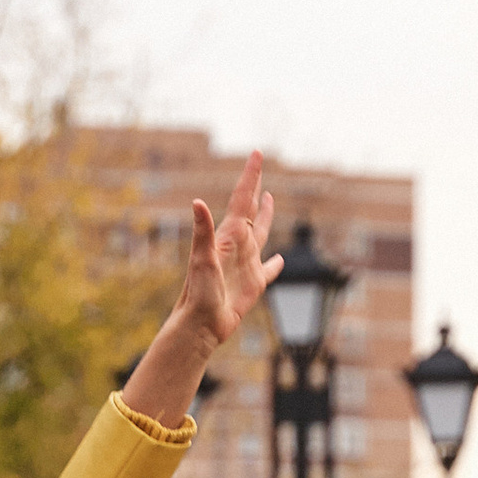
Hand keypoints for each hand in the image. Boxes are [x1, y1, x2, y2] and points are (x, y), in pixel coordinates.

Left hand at [171, 154, 281, 355]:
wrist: (200, 325)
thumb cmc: (198, 293)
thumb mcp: (201, 259)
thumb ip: (202, 231)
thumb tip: (196, 202)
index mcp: (228, 236)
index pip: (242, 199)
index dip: (250, 176)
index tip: (256, 153)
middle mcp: (237, 246)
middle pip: (250, 210)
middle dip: (255, 187)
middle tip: (258, 165)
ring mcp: (246, 264)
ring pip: (260, 233)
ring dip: (265, 216)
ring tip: (269, 199)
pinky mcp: (253, 284)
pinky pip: (268, 270)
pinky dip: (275, 264)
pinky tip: (280, 260)